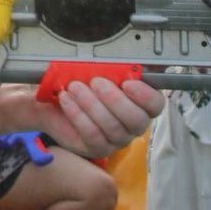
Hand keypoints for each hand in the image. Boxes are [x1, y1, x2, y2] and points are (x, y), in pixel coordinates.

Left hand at [38, 78, 163, 158]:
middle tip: (96, 82)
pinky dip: (78, 115)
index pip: (156, 103)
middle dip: (115, 100)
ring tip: (74, 87)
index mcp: (139, 101)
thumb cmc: (81, 82)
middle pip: (137, 120)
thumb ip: (111, 66)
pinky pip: (93, 135)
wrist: (55, 98)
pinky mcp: (98, 148)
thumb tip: (119, 61)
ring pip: (113, 127)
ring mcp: (116, 139)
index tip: (128, 83)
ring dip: (91, 104)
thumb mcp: (96, 69)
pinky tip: (67, 100)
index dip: (146, 95)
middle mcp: (132, 124)